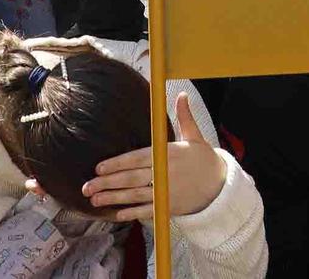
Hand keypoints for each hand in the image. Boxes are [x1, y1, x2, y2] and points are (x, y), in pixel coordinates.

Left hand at [78, 91, 227, 221]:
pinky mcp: (169, 207)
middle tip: (87, 187)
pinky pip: (147, 210)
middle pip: (131, 178)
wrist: (221, 186)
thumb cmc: (204, 159)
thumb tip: (182, 94)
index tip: (98, 167)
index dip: (116, 163)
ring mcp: (166, 192)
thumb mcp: (195, 136)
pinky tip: (116, 214)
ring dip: (113, 198)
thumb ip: (185, 117)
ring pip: (135, 196)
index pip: (136, 158)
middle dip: (107, 183)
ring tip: (94, 200)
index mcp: (168, 154)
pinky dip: (132, 213)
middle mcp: (165, 173)